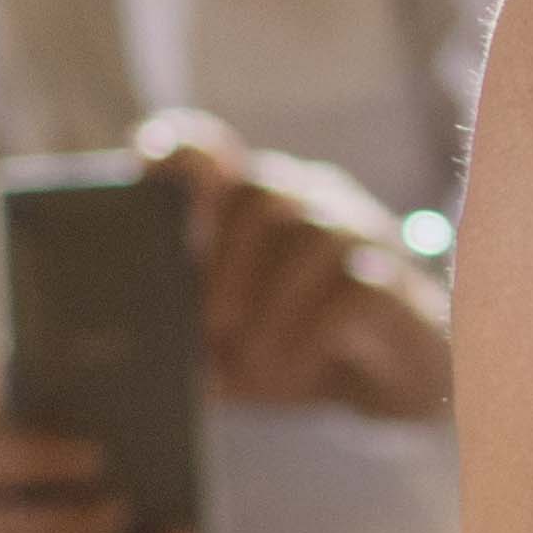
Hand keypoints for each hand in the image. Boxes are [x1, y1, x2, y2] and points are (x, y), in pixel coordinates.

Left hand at [134, 111, 453, 421]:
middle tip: (205, 324)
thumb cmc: (294, 349)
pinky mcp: (395, 280)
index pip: (212, 149)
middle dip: (225, 260)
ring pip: (313, 235)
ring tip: (246, 363)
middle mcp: (309, 201)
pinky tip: (285, 373)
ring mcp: (360, 234)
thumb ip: (187, 330)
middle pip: (262, 193)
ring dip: (269, 304)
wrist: (390, 383)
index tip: (150, 171)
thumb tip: (138, 340)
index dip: (181, 151)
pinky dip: (309, 336)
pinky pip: (354, 289)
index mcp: (255, 204)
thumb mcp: (228, 344)